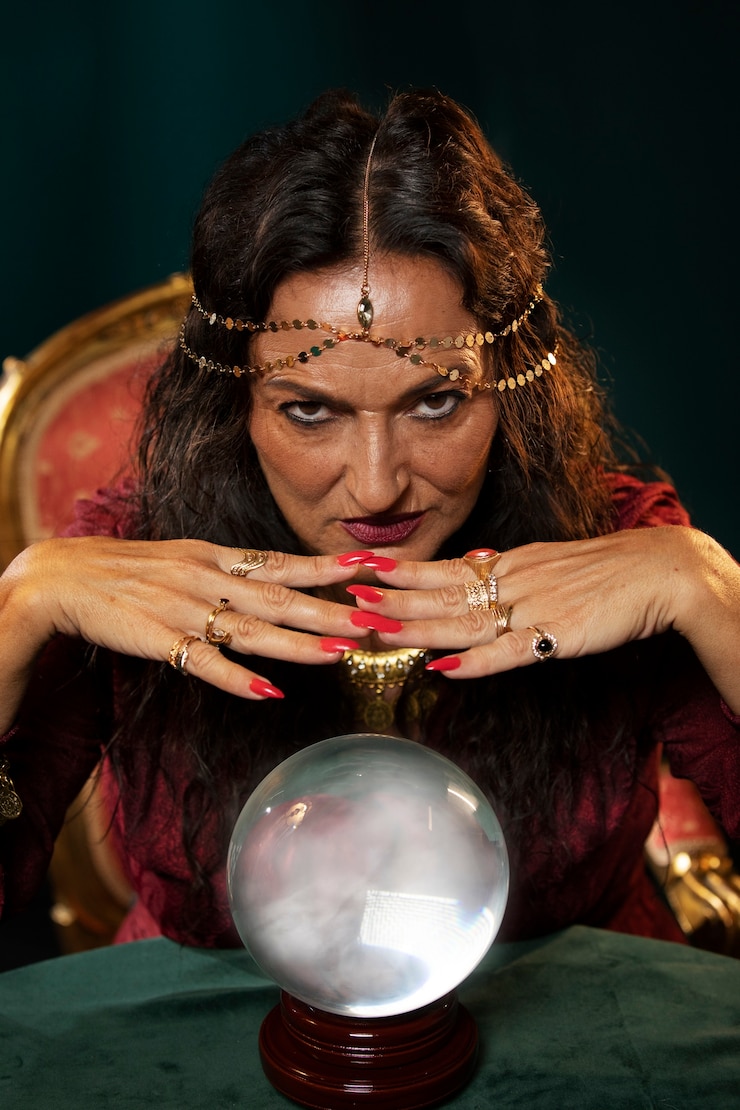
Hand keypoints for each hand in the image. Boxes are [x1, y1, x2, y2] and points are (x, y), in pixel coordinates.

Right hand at [0, 537, 371, 715]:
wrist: (62, 578)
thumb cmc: (128, 570)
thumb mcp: (185, 558)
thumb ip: (229, 571)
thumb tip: (275, 578)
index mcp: (215, 558)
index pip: (282, 562)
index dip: (328, 566)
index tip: (371, 564)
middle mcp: (208, 580)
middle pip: (279, 597)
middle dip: (331, 609)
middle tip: (376, 618)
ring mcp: (184, 610)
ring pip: (251, 630)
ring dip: (298, 643)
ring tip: (341, 653)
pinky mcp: (158, 640)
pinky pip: (203, 663)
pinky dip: (236, 678)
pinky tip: (268, 693)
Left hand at [345, 527, 739, 706]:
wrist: (656, 570)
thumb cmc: (604, 571)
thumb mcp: (546, 561)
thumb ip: (507, 569)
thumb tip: (472, 562)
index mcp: (508, 565)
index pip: (445, 569)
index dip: (402, 573)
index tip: (363, 571)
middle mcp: (511, 581)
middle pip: (441, 594)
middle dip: (392, 600)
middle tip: (347, 601)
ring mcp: (530, 607)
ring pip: (462, 621)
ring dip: (416, 628)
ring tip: (375, 630)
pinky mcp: (555, 634)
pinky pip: (507, 651)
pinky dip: (474, 662)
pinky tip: (442, 668)